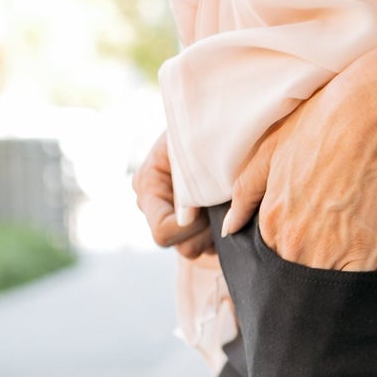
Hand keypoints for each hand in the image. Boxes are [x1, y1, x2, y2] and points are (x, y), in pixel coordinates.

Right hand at [133, 132, 216, 261]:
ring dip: (214, 233)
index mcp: (147, 185)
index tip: (208, 208)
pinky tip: (228, 211)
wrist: (214, 126)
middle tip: (224, 207)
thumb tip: (187, 218)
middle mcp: (154, 207)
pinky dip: (220, 233)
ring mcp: (172, 220)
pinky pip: (207, 247)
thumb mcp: (192, 148)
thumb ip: (188, 180)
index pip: (162, 230)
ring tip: (227, 206)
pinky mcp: (191, 228)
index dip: (188, 228)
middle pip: (179, 245)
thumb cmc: (203, 131)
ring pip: (194, 249)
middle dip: (205, 231)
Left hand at [220, 48, 376, 270]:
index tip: (302, 257)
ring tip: (342, 274)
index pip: (272, 264)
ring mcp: (328, 254)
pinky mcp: (364, 257)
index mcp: (271, 223)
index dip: (287, 264)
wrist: (367, 119)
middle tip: (323, 268)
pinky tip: (362, 275)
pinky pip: (354, 288)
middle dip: (305, 282)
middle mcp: (294, 244)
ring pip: (323, 291)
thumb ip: (245, 194)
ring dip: (329, 290)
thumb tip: (228, 228)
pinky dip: (357, 287)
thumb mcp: (269, 152)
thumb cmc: (320, 127)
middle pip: (296, 282)